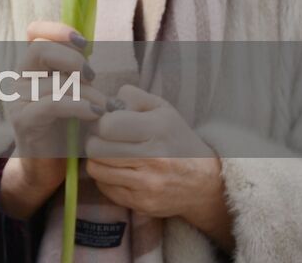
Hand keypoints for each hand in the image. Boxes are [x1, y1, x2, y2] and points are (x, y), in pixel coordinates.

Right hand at [0, 21, 106, 218]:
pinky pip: (53, 104)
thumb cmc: (65, 130)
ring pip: (54, 81)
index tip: (83, 42)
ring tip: (105, 107)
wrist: (48, 169)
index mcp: (31, 68)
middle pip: (39, 49)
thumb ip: (76, 73)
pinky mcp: (23, 120)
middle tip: (94, 76)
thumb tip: (90, 47)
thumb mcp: (74, 95)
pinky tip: (95, 113)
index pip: (34, 33)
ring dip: (87, 92)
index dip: (57, 29)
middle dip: (72, 59)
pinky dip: (78, 106)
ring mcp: (17, 99)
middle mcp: (19, 79)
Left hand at [85, 84, 233, 249]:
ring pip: (95, 169)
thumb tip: (105, 103)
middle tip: (105, 140)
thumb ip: (131, 97)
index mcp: (157, 130)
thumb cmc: (177, 139)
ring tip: (111, 155)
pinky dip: (106, 178)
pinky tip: (120, 171)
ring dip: (98, 160)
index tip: (109, 123)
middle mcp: (152, 160)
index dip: (101, 122)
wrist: (206, 182)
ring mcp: (147, 185)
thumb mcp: (162, 109)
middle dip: (95, 141)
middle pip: (95, 149)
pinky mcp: (142, 204)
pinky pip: (104, 188)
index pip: (106, 126)